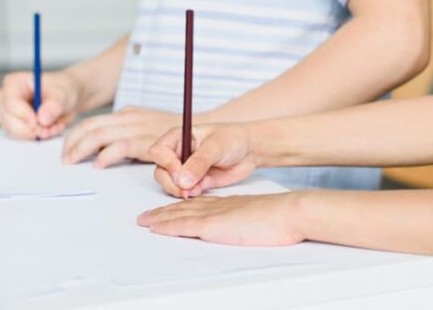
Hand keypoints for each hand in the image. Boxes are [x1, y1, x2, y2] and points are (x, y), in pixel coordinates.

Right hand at [0, 69, 82, 139]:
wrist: (66, 98)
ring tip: (54, 126)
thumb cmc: (62, 89)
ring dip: (36, 134)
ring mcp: (10, 114)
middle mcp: (7, 99)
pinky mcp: (15, 126)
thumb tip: (42, 119)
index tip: (38, 123)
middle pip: (9, 120)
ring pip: (14, 132)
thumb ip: (53, 105)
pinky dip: (38, 137)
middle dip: (30, 129)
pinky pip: (22, 137)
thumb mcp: (62, 94)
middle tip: (49, 128)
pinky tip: (51, 129)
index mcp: (14, 83)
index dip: (23, 115)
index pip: (11, 102)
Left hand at [62, 106, 182, 167]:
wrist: (203, 135)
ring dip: (81, 149)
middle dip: (72, 142)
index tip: (67, 148)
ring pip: (99, 135)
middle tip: (65, 159)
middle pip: (90, 126)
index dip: (75, 135)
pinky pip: (120, 147)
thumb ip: (129, 134)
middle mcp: (130, 118)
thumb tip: (106, 149)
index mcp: (128, 114)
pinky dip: (106, 155)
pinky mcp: (147, 142)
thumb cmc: (175, 136)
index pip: (93, 121)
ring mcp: (138, 129)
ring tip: (72, 161)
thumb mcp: (148, 128)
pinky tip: (98, 165)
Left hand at [137, 192, 304, 245]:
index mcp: (228, 203)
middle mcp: (217, 205)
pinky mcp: (213, 224)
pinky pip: (183, 225)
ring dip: (159, 217)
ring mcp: (213, 214)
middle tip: (147, 216)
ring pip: (178, 214)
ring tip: (144, 220)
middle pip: (183, 208)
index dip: (181, 206)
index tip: (170, 209)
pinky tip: (155, 227)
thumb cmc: (280, 216)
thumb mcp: (258, 215)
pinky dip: (167, 225)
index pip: (198, 204)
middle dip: (163, 211)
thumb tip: (244, 226)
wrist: (288, 212)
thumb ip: (246, 218)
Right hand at [148, 123, 257, 197]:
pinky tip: (200, 191)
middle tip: (185, 188)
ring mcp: (184, 169)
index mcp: (178, 138)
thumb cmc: (232, 138)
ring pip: (169, 184)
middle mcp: (177, 154)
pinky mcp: (193, 183)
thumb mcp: (216, 146)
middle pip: (161, 171)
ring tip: (196, 190)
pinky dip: (188, 195)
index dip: (166, 163)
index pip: (159, 151)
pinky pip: (183, 192)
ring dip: (178, 190)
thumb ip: (199, 162)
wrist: (249, 151)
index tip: (179, 172)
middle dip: (170, 182)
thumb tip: (182, 180)